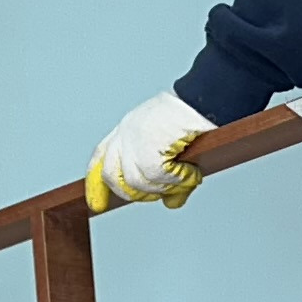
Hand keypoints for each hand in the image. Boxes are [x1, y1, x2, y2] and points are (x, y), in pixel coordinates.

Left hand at [85, 88, 214, 213]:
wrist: (205, 97)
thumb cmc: (193, 117)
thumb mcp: (175, 149)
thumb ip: (169, 178)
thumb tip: (171, 202)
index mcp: (128, 129)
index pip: (101, 159)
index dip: (96, 184)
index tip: (97, 204)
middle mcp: (125, 133)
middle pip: (113, 176)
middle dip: (136, 193)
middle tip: (163, 191)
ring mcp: (134, 139)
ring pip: (136, 183)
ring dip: (164, 187)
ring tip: (185, 177)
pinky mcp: (148, 148)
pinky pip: (158, 178)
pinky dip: (178, 180)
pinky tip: (191, 172)